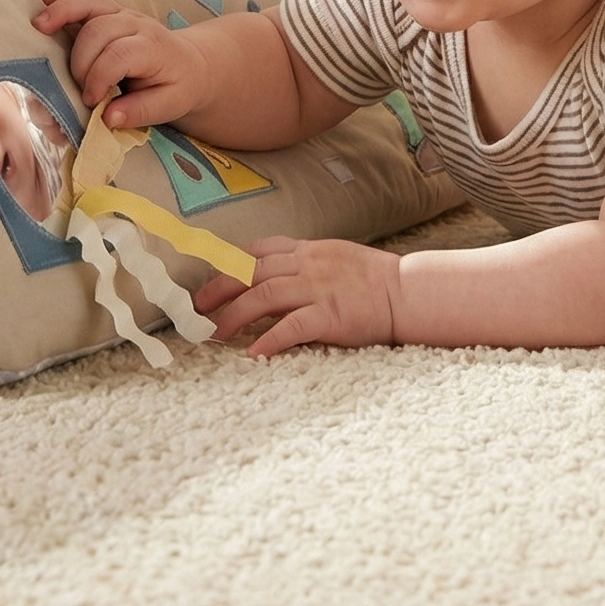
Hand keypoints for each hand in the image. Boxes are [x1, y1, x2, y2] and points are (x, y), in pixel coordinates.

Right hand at [33, 0, 206, 129]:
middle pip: (98, 31)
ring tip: (39, 26)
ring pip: (91, 4)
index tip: (91, 102)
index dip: (98, 78)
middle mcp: (136, 24)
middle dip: (80, 62)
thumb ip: (141, 112)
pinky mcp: (109, 11)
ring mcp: (122, 14)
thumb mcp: (171, 105)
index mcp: (153, 48)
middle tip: (79, 89)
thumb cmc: (178, 86)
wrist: (190, 64)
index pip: (119, 55)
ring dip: (62, 12)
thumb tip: (107, 118)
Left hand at [194, 236, 400, 357]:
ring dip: (235, 315)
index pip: (258, 250)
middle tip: (197, 309)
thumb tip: (270, 279)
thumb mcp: (334, 258)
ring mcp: (319, 288)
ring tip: (216, 334)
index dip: (227, 265)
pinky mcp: (331, 314)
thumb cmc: (373, 280)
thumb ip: (304, 264)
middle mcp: (308, 264)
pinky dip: (269, 341)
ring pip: (264, 296)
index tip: (208, 282)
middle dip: (219, 290)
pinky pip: (292, 326)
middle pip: (251, 272)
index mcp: (308, 250)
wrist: (407, 292)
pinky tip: (253, 355)